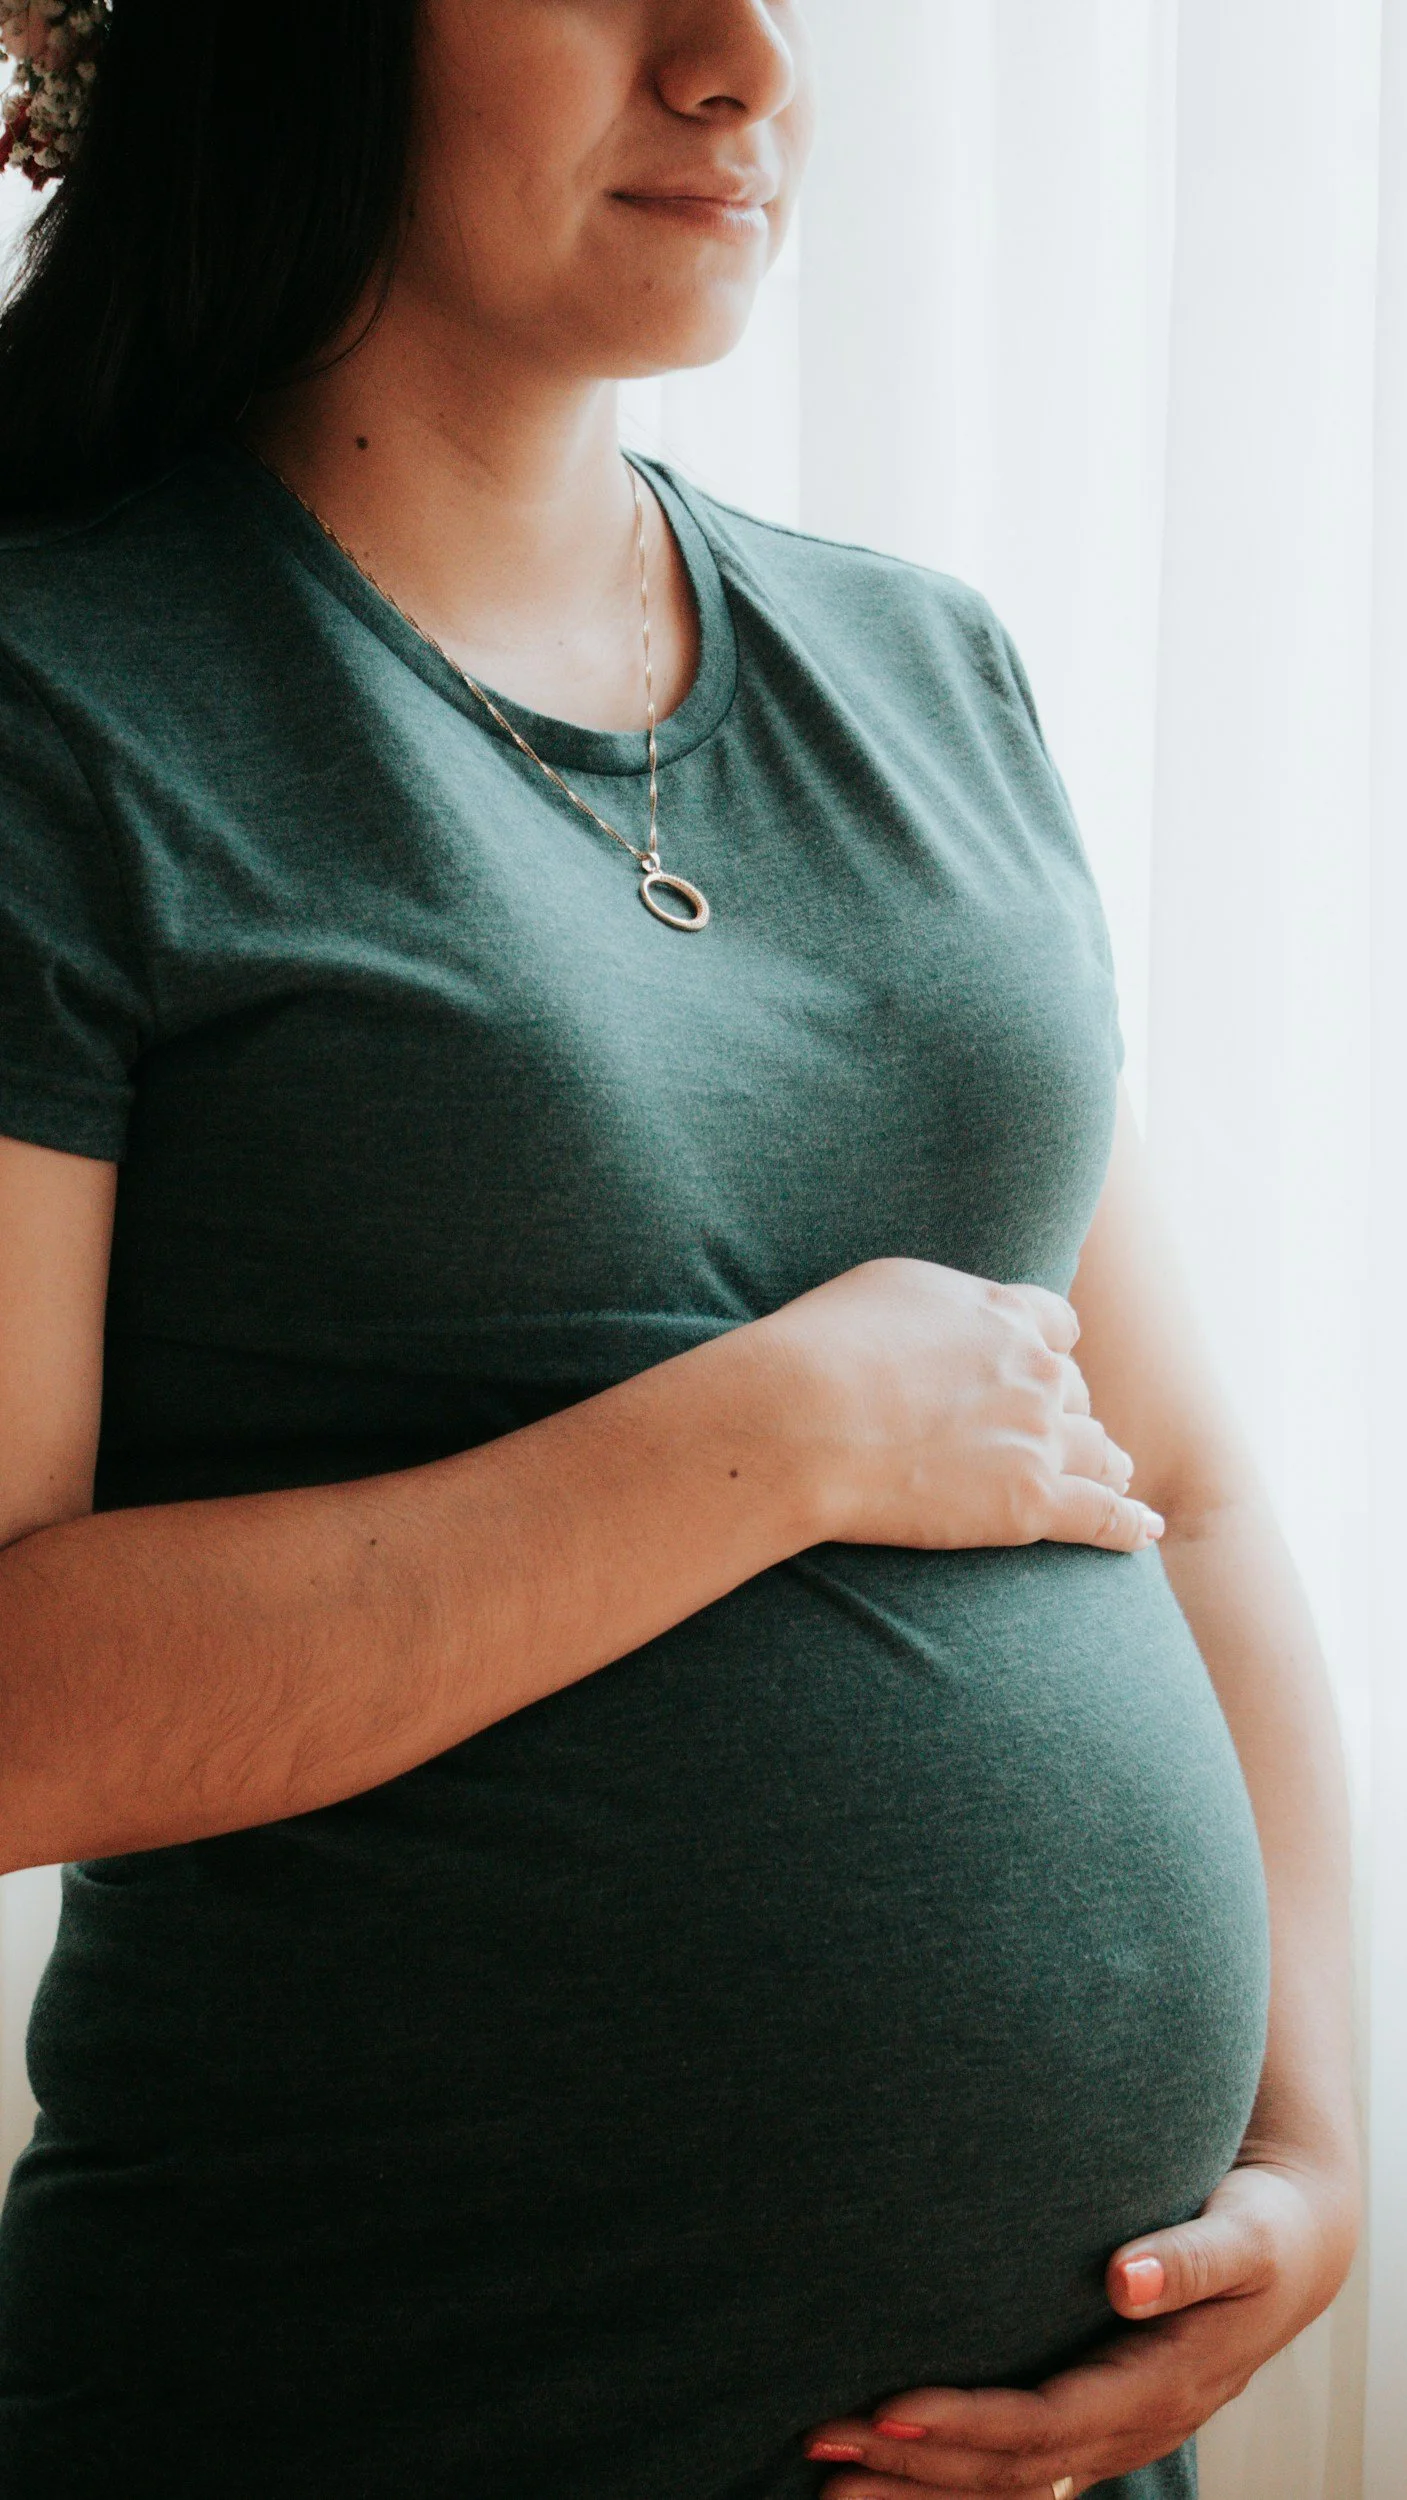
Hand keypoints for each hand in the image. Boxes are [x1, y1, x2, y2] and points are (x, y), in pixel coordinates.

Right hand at [761, 1257, 1161, 1556]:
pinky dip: (1126, 1525)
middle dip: (1065, 1412)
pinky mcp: (1031, 1503)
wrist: (804, 1418)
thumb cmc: (822, 1349)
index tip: (1039, 1367)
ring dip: (1101, 1464)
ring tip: (1108, 1478)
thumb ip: (937, 1306)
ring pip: (1098, 1452)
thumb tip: (945, 1323)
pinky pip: (1101, 1516)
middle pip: (1076, 1392)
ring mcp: (1038, 1437)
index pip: (1056, 1327)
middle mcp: (1034, 1370)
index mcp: (1002, 1315)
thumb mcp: (885, 1290)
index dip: (1049, 1350)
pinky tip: (1142, 1531)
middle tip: (1044, 1435)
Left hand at [802, 2155, 1358, 2495]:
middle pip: (1010, 2469)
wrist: (1292, 2255)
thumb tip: (1125, 2276)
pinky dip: (951, 2477)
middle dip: (914, 2463)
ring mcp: (1114, 2433)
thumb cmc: (1261, 2230)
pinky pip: (1018, 2470)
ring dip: (917, 2484)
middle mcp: (1131, 2425)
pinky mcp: (1097, 2419)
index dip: (967, 2422)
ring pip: (1006, 2482)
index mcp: (1160, 2385)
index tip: (889, 2405)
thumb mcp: (1244, 2237)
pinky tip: (889, 2473)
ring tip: (827, 2480)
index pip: (1045, 2423)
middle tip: (823, 2442)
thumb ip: (1189, 2258)